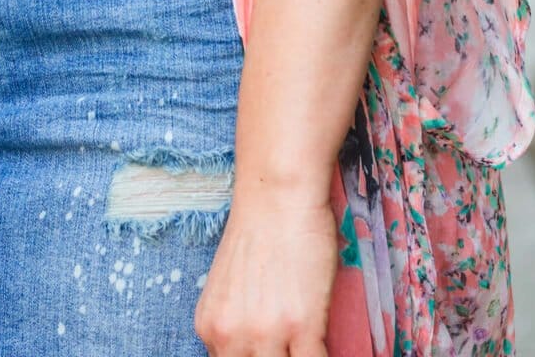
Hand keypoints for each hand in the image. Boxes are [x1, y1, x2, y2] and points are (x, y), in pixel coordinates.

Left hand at [193, 195, 336, 355]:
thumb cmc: (259, 229)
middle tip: (289, 346)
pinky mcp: (301, 326)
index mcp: (209, 326)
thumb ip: (236, 324)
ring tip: (306, 343)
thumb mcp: (230, 288)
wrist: (277, 193)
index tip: (273, 351)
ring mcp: (266, 333)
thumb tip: (256, 348)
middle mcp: (230, 336)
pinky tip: (325, 345)